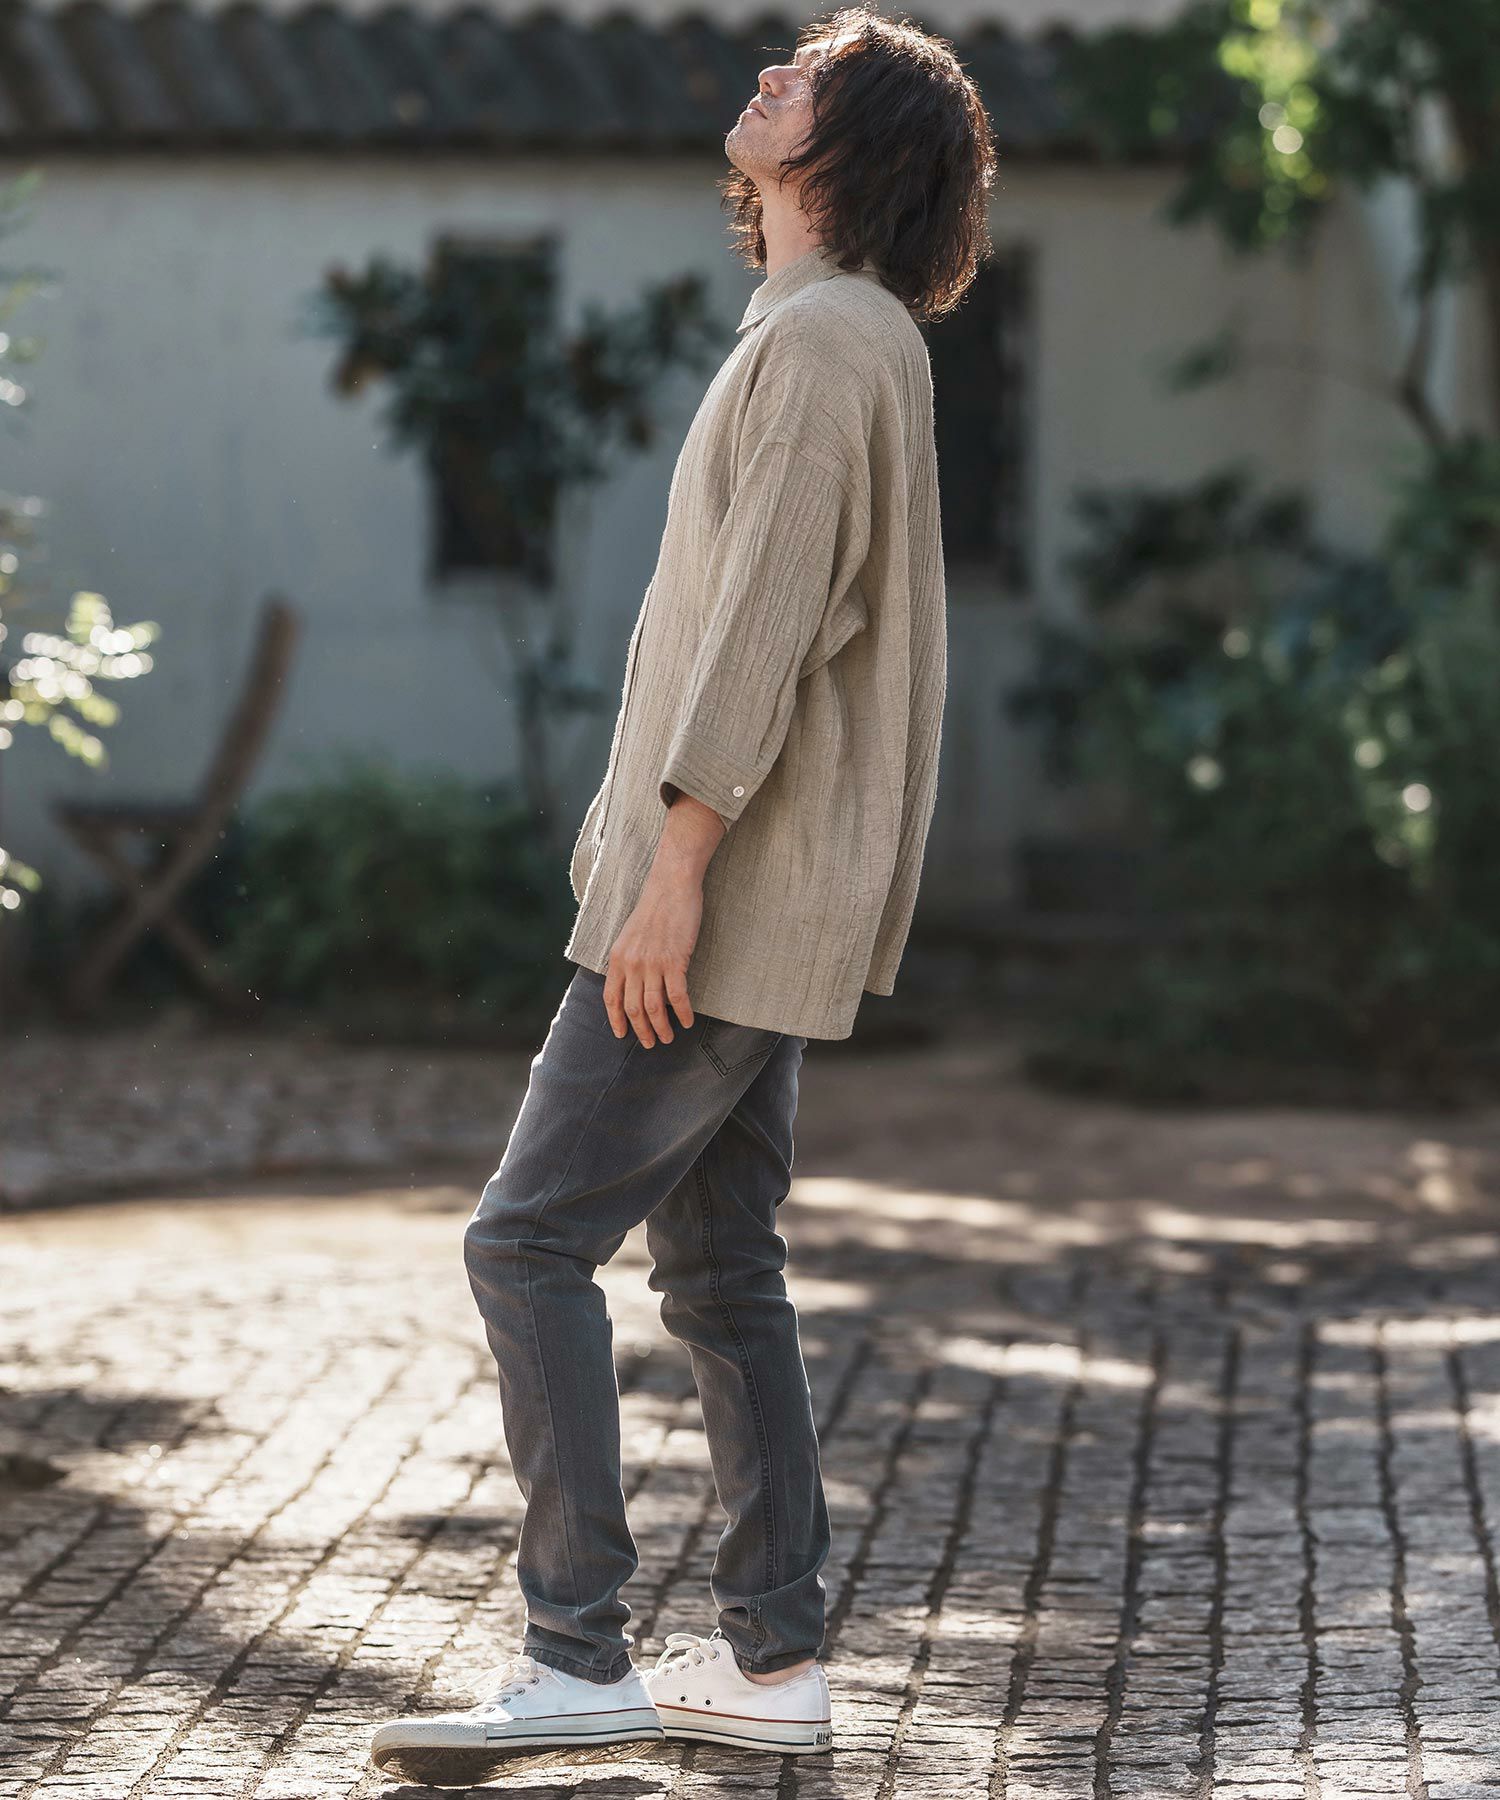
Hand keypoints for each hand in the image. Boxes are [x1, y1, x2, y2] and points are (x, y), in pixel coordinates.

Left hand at [603, 867, 701, 1045]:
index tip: (622, 1034)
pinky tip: (688, 1022)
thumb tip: (630, 982)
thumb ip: (627, 959)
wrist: (670, 887)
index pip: (611, 998)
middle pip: (633, 1008)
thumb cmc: (654, 909)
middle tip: (651, 1043)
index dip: (616, 1020)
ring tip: (669, 1038)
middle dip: (641, 1031)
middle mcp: (631, 964)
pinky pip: (678, 996)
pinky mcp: (674, 960)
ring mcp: (652, 964)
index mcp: (617, 958)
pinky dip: (683, 1012)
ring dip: (662, 1027)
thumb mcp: (629, 935)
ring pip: (654, 1007)